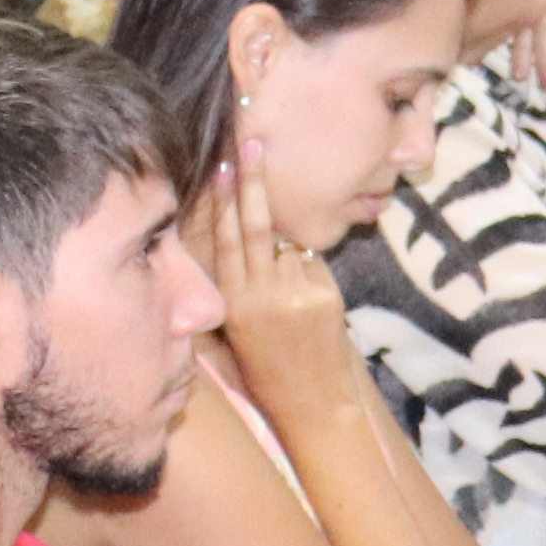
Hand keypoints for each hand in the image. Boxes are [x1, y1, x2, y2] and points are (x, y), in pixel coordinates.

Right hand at [192, 138, 353, 379]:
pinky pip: (313, 265)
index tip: (222, 164)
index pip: (223, 239)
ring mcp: (293, 295)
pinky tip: (307, 308)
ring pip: (289, 246)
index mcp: (228, 303)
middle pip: (255, 225)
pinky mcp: (324, 297)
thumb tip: (239, 231)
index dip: (223, 199)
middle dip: (254, 181)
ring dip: (288, 253)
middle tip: (252, 140)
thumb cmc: (268, 367)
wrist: (311, 405)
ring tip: (287, 295)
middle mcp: (257, 296)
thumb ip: (235, 283)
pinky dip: (308, 273)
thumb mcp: (236, 328)